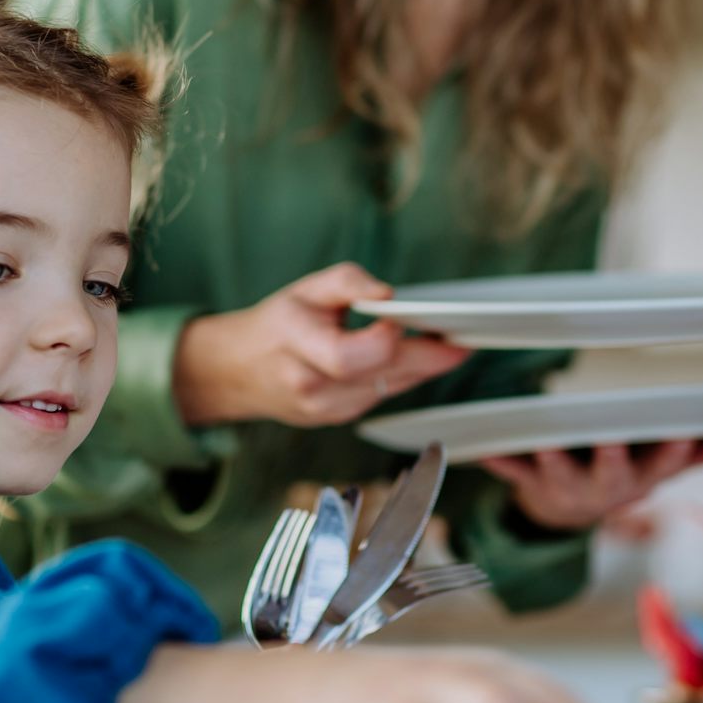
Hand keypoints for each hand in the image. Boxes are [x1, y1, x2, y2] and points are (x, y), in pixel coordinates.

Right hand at [173, 262, 470, 426]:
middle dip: (429, 358)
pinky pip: (382, 395)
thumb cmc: (277, 324)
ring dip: (421, 368)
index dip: (385, 339)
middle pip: (383, 377)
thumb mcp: (304, 289)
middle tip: (463, 339)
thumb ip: (348, 282)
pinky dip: (401, 376)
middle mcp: (311, 388)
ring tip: (448, 344)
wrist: (238, 371)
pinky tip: (416, 359)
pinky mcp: (338, 419)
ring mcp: (326, 411)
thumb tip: (389, 293)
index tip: (406, 317)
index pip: (350, 356)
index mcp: (296, 348)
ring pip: (390, 389)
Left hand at [479, 438, 702, 531]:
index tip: (682, 431)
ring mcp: (568, 487)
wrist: (566, 514)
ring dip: (552, 460)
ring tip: (544, 442)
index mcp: (642, 478)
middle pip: (613, 475)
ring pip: (561, 475)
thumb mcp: (662, 466)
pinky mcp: (532, 484)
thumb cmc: (621, 475)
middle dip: (612, 458)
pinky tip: (484, 448)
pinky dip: (499, 462)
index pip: (664, 464)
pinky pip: (513, 473)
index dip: (674, 451)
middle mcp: (606, 487)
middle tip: (609, 437)